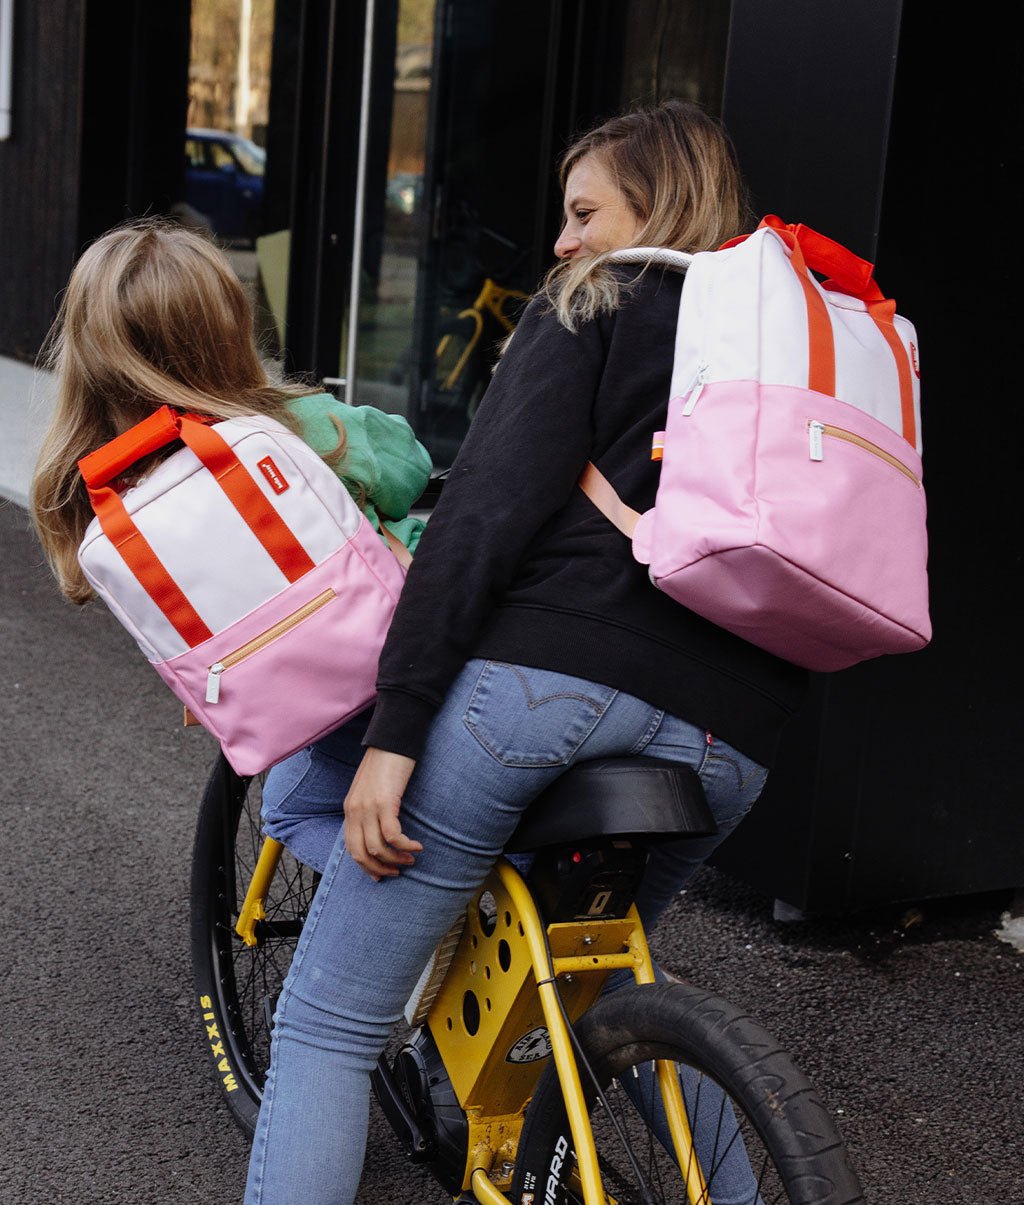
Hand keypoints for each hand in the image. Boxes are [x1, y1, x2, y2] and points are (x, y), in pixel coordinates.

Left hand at [344, 746, 422, 879]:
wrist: (393, 738)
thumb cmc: (387, 762)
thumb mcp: (371, 789)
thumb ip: (370, 808)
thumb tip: (380, 830)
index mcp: (350, 808)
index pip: (352, 848)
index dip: (366, 866)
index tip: (381, 875)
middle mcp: (354, 810)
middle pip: (362, 853)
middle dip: (380, 868)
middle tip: (398, 871)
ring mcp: (368, 807)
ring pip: (378, 848)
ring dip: (396, 858)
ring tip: (411, 859)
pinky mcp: (385, 802)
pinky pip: (393, 835)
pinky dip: (405, 845)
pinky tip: (417, 846)